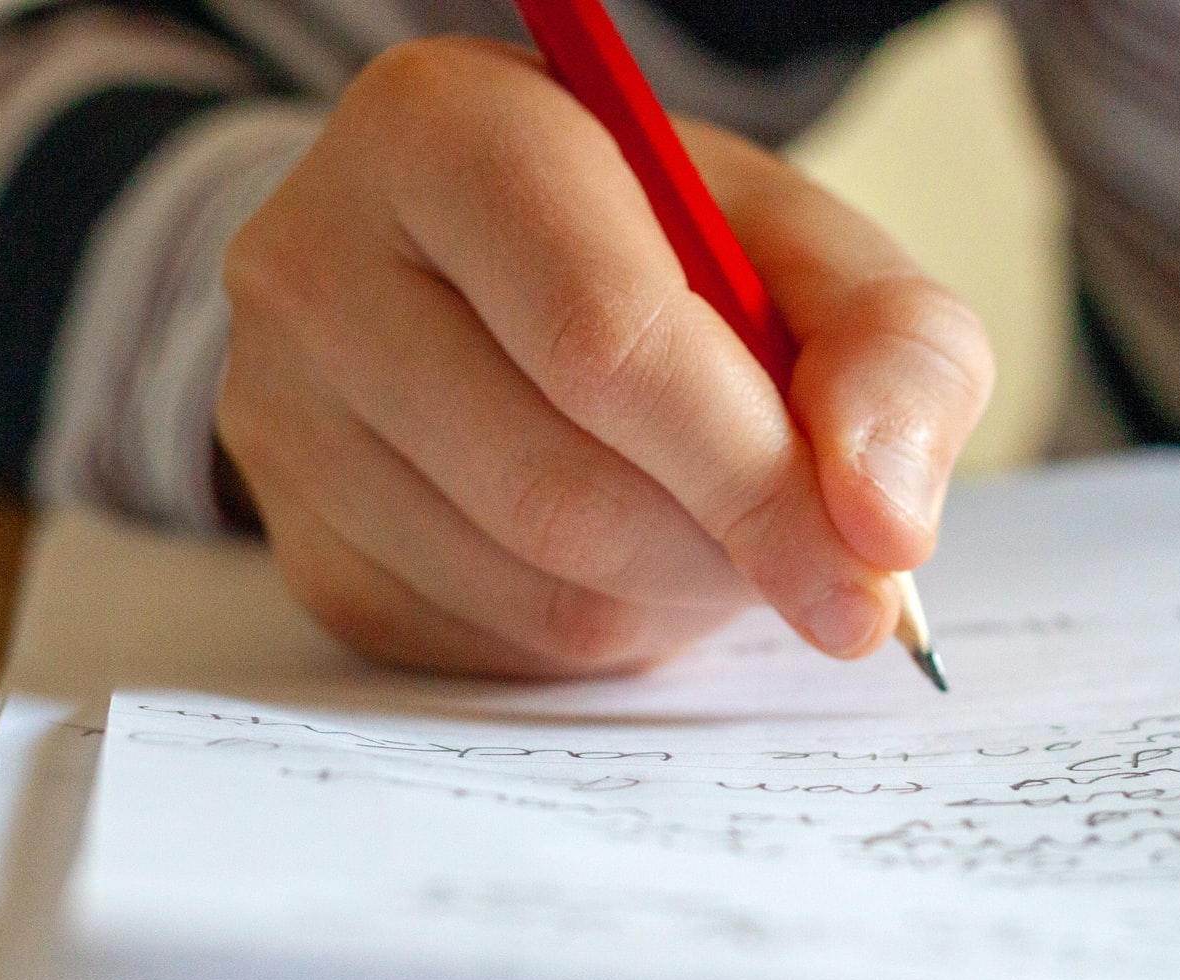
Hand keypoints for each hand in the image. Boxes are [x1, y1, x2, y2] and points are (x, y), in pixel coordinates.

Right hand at [217, 36, 992, 677]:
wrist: (511, 285)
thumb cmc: (673, 255)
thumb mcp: (813, 256)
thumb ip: (895, 354)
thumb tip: (883, 523)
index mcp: (448, 132)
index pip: (604, 340)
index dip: (755, 475)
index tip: (864, 570)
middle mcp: (318, 265)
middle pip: (562, 487)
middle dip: (726, 549)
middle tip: (808, 556)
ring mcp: (283, 417)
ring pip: (532, 586)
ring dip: (673, 594)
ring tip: (711, 524)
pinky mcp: (300, 543)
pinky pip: (491, 648)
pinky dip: (604, 628)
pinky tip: (625, 557)